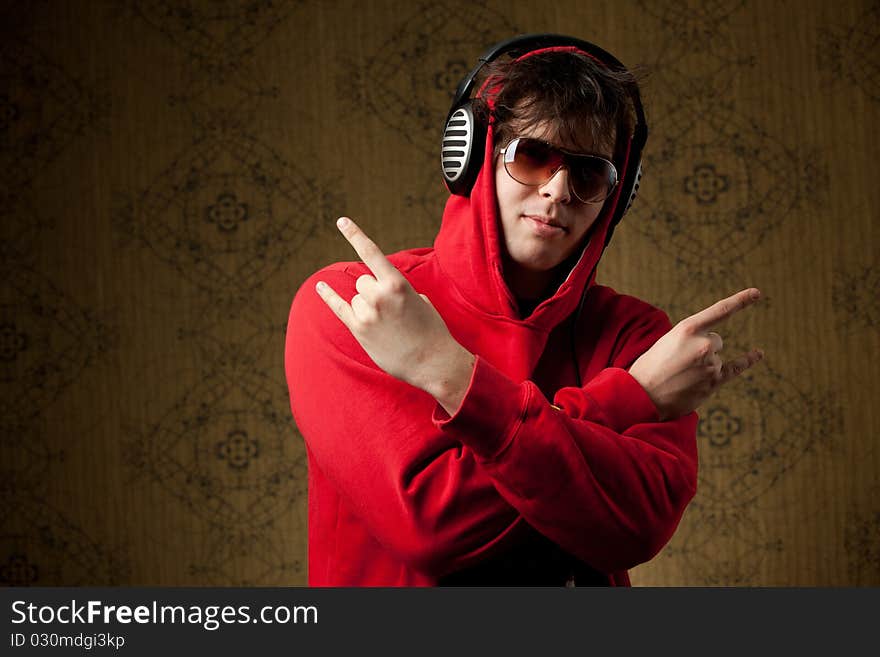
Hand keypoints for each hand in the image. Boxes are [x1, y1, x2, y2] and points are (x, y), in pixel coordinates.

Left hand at [316, 217, 474, 414]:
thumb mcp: (420, 300)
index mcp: (397, 283)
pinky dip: (329, 296)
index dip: (355, 235)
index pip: (371, 253)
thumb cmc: (432, 330)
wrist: (433, 361)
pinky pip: (339, 308)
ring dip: (367, 307)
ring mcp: (367, 313)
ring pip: (356, 298)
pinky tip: (320, 286)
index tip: (341, 221)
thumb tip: (382, 289)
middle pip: (362, 282)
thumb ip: (398, 290)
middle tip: (391, 311)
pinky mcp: (360, 330)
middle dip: (373, 292)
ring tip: (387, 325)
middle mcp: (379, 295)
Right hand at [628, 288, 764, 420]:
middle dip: (702, 348)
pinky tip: (758, 353)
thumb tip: (714, 344)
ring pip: (716, 359)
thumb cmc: (650, 367)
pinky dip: (747, 360)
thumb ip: (690, 338)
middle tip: (680, 361)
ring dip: (703, 366)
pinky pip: (735, 368)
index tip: (756, 293)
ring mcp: (711, 364)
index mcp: (688, 329)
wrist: (642, 396)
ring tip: (681, 376)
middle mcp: (703, 344)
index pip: (721, 311)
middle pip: (716, 341)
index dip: (740, 300)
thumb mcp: (667, 341)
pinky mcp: (714, 382)